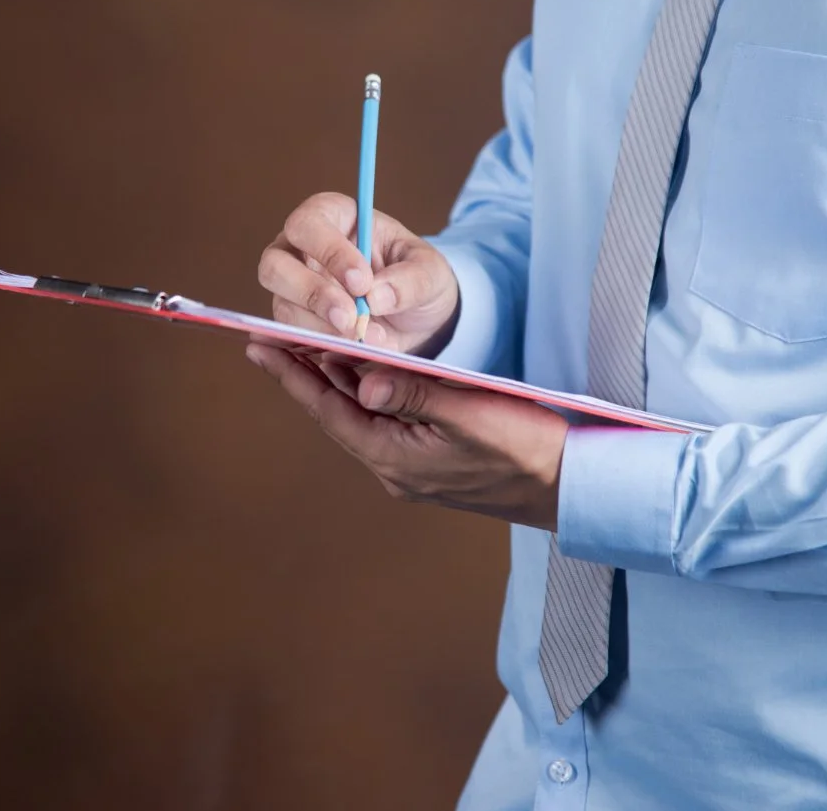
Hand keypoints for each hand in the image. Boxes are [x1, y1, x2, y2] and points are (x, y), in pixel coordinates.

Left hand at [245, 343, 567, 528]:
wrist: (568, 488)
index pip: (330, 412)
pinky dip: (365, 394)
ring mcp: (411, 468)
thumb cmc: (526, 449)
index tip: (258, 346)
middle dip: (303, 375)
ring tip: (301, 346)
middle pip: (336, 414)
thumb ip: (415, 395)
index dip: (293, 376)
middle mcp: (394, 469)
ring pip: (359, 418)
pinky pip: (384, 423)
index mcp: (395, 460)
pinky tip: (359, 371)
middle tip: (267, 339)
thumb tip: (362, 384)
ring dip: (334, 382)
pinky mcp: (429, 462)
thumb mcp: (470, 414)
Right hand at [257, 192, 459, 353]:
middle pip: (275, 264)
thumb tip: (376, 296)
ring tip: (365, 337)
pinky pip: (292, 337)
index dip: (329, 252)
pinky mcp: (296, 323)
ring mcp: (293, 288)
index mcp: (333, 217)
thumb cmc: (418, 279)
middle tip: (351, 319)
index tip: (362, 282)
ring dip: (321, 327)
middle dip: (313, 294)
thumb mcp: (431, 273)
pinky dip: (323, 345)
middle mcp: (302, 250)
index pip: (309, 224)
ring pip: (282, 305)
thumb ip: (410, 280)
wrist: (418, 318)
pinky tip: (354, 349)